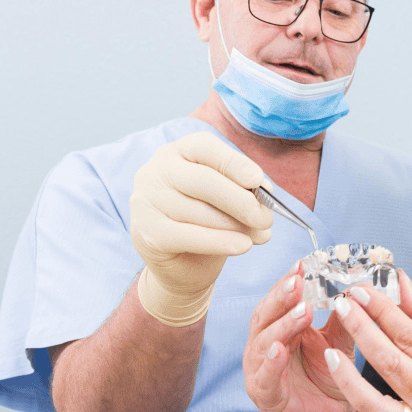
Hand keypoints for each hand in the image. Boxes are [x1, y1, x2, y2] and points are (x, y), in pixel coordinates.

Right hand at [129, 132, 273, 325]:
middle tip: (266, 218)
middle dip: (241, 201)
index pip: (204, 147)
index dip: (233, 162)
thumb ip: (243, 189)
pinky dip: (221, 242)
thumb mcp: (227, 199)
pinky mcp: (146, 232)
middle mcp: (156, 171)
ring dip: (236, 225)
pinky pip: (189, 236)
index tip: (257, 180)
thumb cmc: (209, 221)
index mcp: (178, 152)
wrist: (182, 264)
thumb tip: (264, 191)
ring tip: (259, 235)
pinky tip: (243, 246)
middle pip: (203, 181)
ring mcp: (145, 201)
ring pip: (199, 211)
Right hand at [243, 264, 356, 411]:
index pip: (279, 300)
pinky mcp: (266, 398)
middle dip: (281, 296)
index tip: (303, 263)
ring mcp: (262, 373)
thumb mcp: (340, 345)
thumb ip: (344, 320)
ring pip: (263, 342)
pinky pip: (264, 378)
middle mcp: (265, 349)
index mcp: (281, 332)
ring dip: (281, 324)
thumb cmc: (331, 384)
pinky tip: (279, 349)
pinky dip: (270, 362)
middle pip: (265, 315)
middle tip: (297, 279)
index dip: (289, 281)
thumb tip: (357, 287)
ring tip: (300, 309)